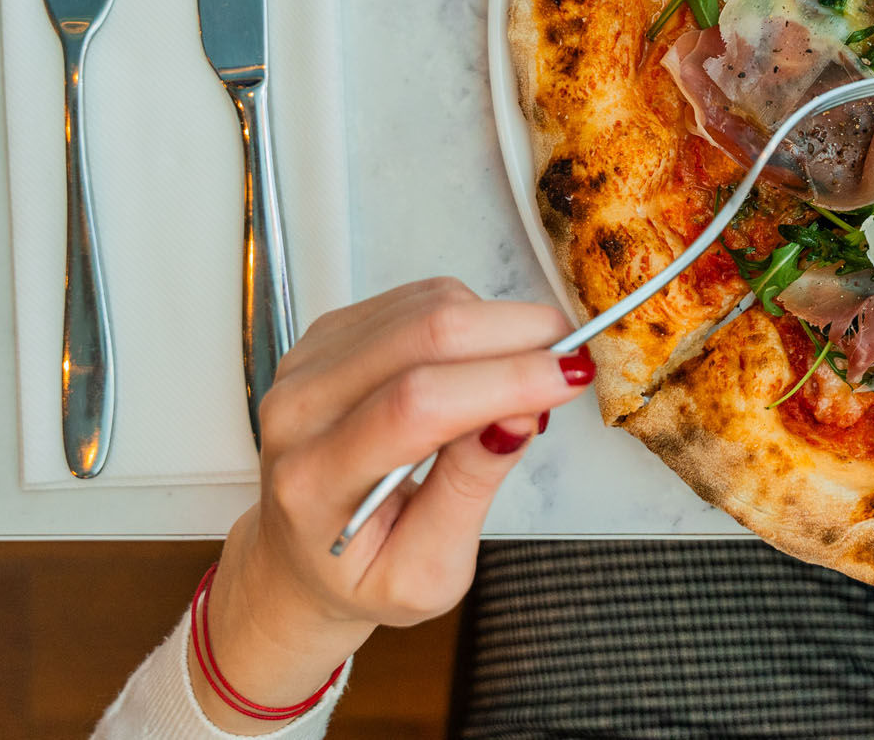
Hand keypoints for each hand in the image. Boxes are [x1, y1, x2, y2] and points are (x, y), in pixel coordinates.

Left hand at [196, 278, 590, 732]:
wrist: (299, 557)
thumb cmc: (363, 571)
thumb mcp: (427, 573)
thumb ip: (469, 491)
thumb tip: (520, 416)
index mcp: (315, 482)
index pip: (417, 407)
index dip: (506, 380)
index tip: (573, 376)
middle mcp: (300, 411)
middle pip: (422, 335)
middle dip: (517, 335)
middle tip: (573, 360)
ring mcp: (308, 364)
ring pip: (427, 306)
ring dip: (499, 326)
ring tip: (525, 377)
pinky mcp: (329, 334)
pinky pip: (418, 298)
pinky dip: (473, 317)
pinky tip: (482, 362)